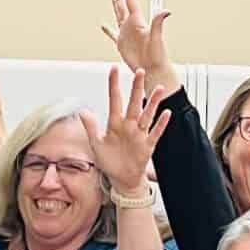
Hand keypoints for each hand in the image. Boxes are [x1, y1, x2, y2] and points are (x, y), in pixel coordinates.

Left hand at [80, 64, 171, 197]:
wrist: (121, 179)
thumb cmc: (109, 162)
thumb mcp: (96, 144)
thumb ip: (91, 128)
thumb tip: (83, 111)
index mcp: (114, 124)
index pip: (114, 100)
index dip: (114, 85)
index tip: (114, 69)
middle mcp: (128, 126)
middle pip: (133, 103)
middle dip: (136, 87)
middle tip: (139, 71)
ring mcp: (139, 135)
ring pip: (147, 115)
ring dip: (152, 102)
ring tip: (157, 88)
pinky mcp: (147, 146)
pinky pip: (155, 133)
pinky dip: (160, 124)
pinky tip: (166, 113)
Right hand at [99, 0, 178, 94]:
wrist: (153, 70)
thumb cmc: (157, 56)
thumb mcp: (157, 38)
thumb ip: (158, 23)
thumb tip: (166, 11)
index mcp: (138, 22)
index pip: (131, 2)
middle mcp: (132, 25)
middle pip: (124, 5)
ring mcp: (127, 34)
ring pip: (119, 15)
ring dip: (116, 5)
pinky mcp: (123, 44)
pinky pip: (113, 34)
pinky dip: (108, 30)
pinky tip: (104, 26)